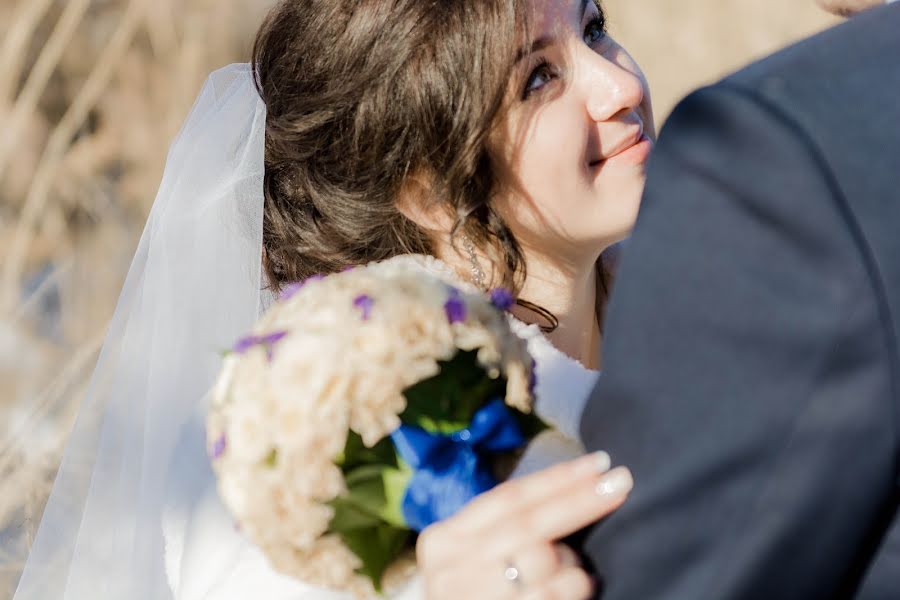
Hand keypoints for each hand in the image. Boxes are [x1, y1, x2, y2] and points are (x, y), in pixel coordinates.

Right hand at [417, 451, 632, 598]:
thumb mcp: (470, 552)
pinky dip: (573, 588)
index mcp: (442, 541)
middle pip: (530, 525)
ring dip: (571, 562)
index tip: (598, 462)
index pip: (508, 498)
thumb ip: (504, 526)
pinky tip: (574, 589)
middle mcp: (453, 571)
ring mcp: (475, 599)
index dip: (556, 478)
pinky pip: (554, 596)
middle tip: (621, 481)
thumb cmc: (472, 590)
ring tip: (570, 570)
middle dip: (579, 500)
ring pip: (545, 563)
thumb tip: (573, 484)